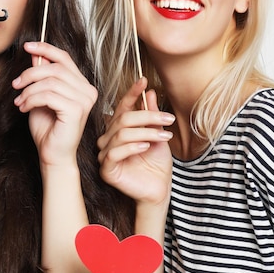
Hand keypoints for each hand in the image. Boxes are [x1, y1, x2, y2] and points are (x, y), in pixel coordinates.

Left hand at [12, 41, 96, 166]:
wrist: (52, 155)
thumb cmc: (47, 128)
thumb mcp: (40, 96)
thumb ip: (41, 76)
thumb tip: (35, 54)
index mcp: (81, 84)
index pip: (64, 58)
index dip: (45, 49)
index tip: (27, 46)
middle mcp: (87, 90)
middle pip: (54, 68)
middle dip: (30, 73)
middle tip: (15, 85)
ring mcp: (84, 100)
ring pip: (49, 82)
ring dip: (28, 90)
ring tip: (20, 101)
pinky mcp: (76, 110)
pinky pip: (48, 95)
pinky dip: (31, 99)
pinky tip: (24, 108)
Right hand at [97, 77, 172, 206]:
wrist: (159, 190)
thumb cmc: (156, 164)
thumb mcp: (158, 135)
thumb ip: (152, 116)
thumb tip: (149, 92)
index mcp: (118, 129)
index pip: (122, 107)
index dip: (132, 94)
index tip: (144, 81)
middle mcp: (108, 139)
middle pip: (123, 119)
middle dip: (147, 116)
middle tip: (168, 119)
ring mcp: (104, 153)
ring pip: (121, 134)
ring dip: (146, 132)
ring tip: (164, 136)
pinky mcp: (106, 169)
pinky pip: (114, 153)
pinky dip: (131, 147)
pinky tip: (146, 146)